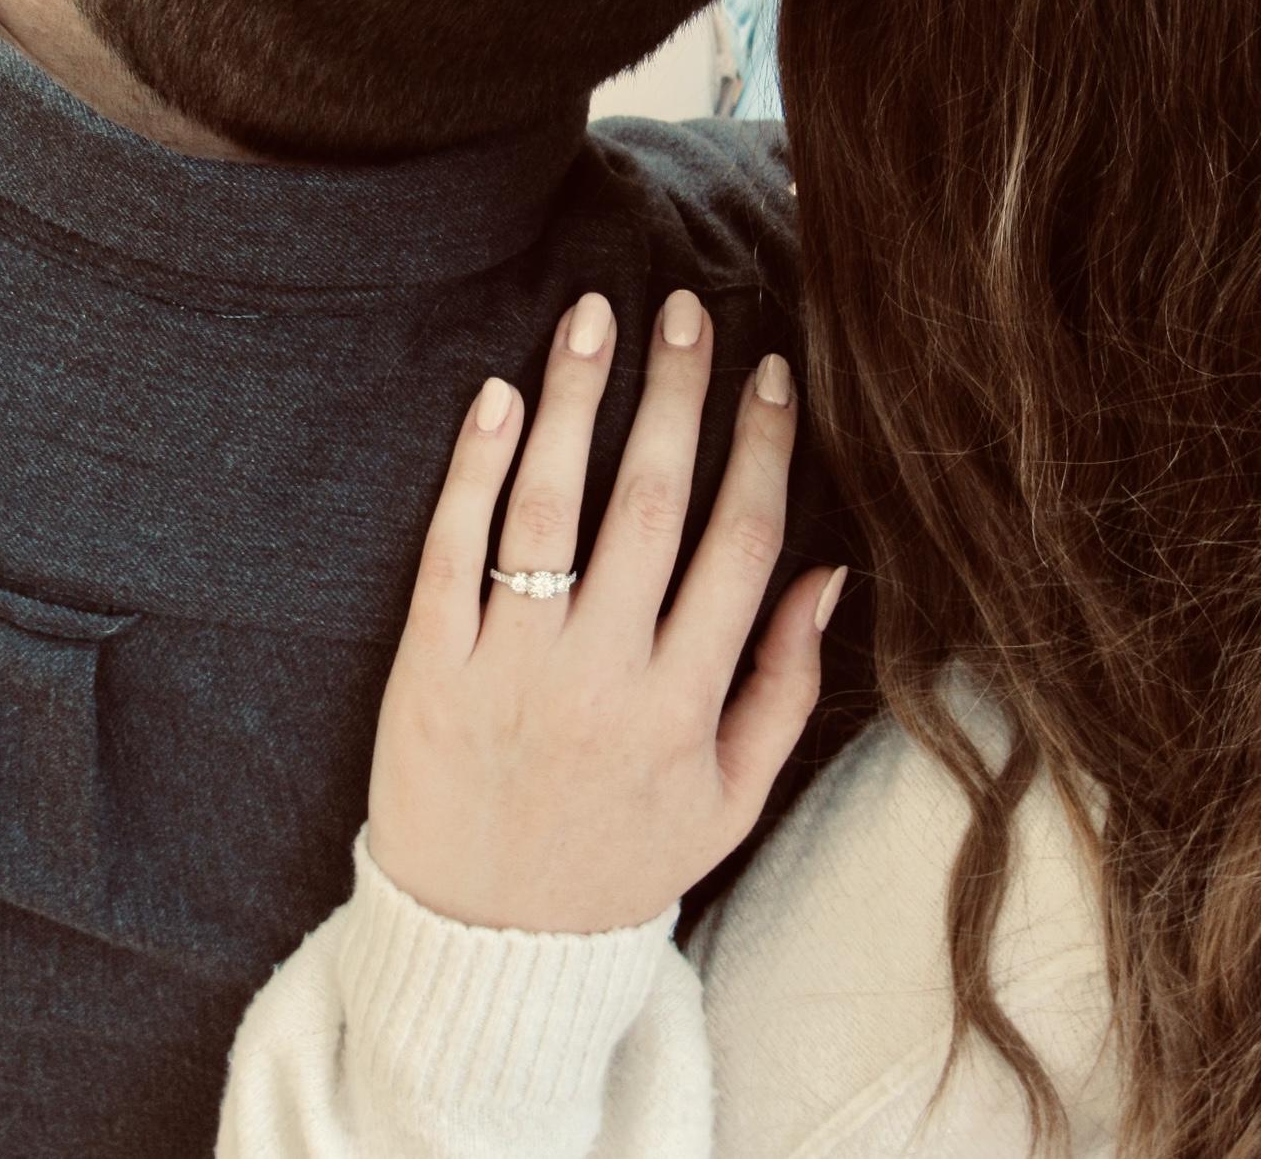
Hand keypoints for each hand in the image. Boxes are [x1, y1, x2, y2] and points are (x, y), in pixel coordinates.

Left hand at [365, 289, 845, 933]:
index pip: (742, 543)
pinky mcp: (429, 670)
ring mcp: (512, 668)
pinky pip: (452, 552)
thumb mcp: (731, 801)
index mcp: (687, 703)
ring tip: (594, 317)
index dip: (761, 447)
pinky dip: (473, 470)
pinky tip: (496, 397)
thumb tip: (831, 572)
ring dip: (575, 401)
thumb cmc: (620, 862)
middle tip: (687, 311)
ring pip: (550, 508)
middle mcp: (606, 675)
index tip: (769, 374)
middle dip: (677, 395)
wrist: (486, 950)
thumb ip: (785, 685)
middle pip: (654, 503)